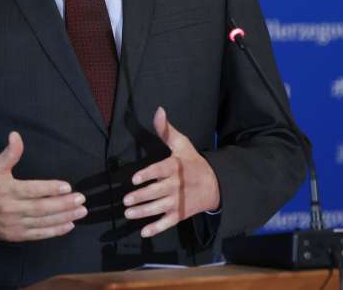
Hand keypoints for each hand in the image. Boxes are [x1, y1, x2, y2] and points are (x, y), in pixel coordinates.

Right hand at [0, 131, 86, 241]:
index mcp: (6, 191)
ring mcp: (14, 225)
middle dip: (63, 204)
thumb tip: (16, 135)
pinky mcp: (16, 236)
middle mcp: (11, 209)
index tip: (67, 186)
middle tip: (81, 199)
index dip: (50, 189)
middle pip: (41, 208)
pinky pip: (38, 234)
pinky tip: (69, 224)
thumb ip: (9, 153)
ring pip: (42, 222)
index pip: (32, 190)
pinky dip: (55, 231)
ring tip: (80, 211)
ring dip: (64, 217)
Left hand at [123, 106, 220, 236]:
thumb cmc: (194, 162)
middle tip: (126, 200)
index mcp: (176, 167)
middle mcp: (176, 185)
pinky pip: (167, 222)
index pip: (160, 171)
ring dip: (143, 212)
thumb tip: (158, 110)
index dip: (147, 175)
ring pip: (159, 208)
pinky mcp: (180, 214)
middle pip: (156, 192)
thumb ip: (166, 130)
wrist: (216, 184)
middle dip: (141, 197)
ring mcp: (179, 201)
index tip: (134, 179)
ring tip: (128, 213)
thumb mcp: (182, 144)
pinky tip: (144, 232)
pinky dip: (156, 228)